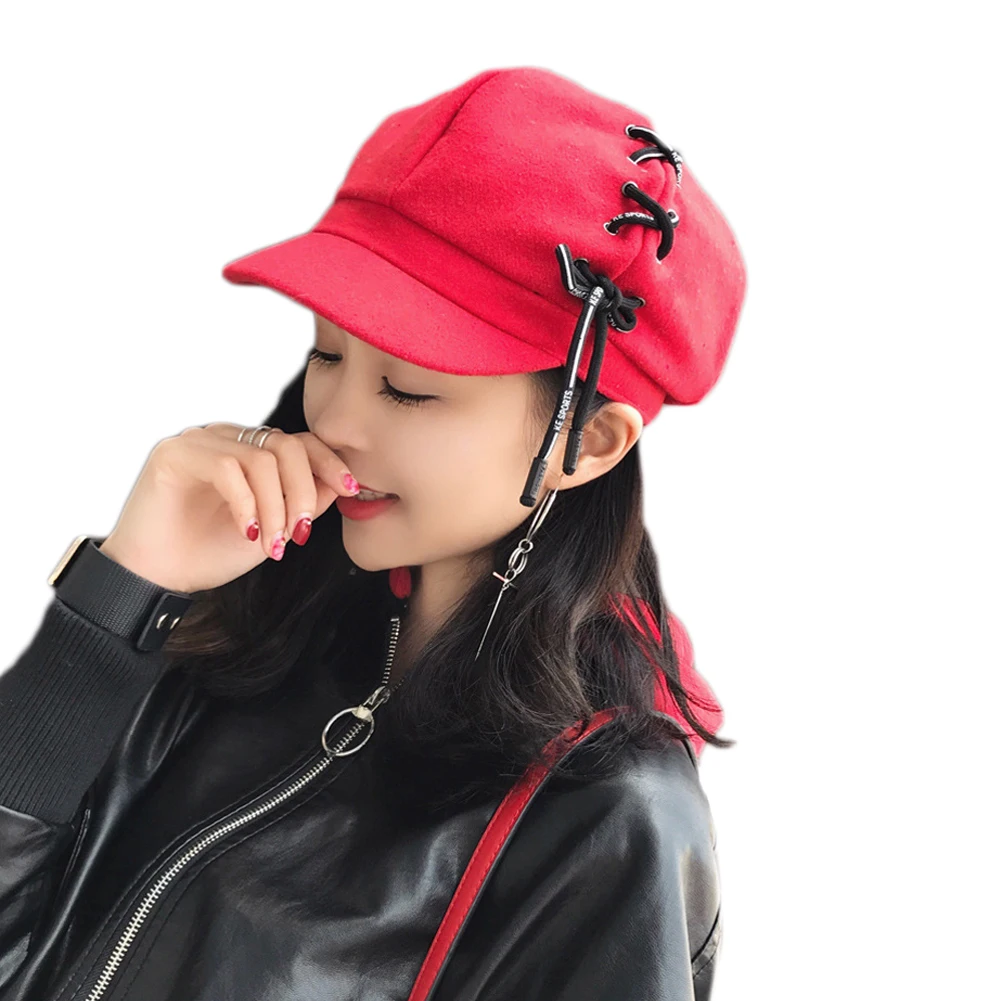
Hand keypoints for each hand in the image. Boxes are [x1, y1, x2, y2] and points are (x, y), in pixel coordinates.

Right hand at [97, 422, 359, 592]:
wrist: (156, 579)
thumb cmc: (208, 553)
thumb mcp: (271, 528)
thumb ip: (302, 503)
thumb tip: (338, 484)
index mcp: (249, 451)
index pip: (300, 441)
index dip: (330, 463)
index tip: (351, 490)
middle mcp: (225, 438)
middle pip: (287, 445)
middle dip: (303, 493)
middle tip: (298, 535)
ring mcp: (199, 441)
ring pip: (261, 458)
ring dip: (275, 507)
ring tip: (271, 544)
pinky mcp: (174, 454)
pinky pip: (227, 467)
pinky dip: (246, 504)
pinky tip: (247, 532)